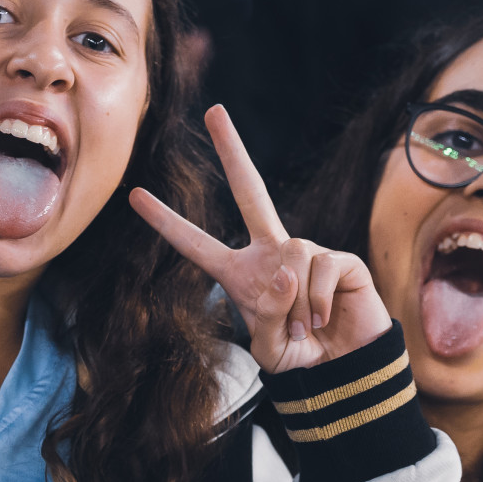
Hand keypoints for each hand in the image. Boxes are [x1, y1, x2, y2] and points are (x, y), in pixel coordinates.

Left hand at [130, 104, 391, 372]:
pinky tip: (325, 319)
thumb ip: (268, 319)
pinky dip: (318, 302)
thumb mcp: (270, 352)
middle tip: (214, 110)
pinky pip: (320, 269)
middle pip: (250, 191)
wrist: (346, 371)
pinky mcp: (340, 260)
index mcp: (242, 274)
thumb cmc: (302, 358)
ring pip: (292, 260)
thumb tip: (284, 270)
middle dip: (234, 150)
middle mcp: (272, 253)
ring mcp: (308, 252)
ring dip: (296, 306)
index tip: (135, 195)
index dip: (167, 223)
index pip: (197, 245)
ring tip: (306, 329)